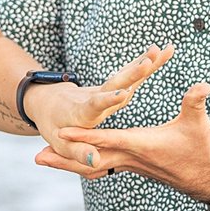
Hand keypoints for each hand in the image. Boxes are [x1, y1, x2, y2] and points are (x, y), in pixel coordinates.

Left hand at [26, 45, 173, 163]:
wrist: (49, 105)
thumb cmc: (54, 128)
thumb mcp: (62, 145)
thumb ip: (78, 153)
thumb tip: (94, 161)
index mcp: (82, 113)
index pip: (96, 105)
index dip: (108, 100)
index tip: (122, 93)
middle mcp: (95, 98)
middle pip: (115, 84)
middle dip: (132, 73)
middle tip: (147, 60)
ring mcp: (106, 92)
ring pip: (125, 76)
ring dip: (142, 63)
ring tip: (159, 48)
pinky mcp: (114, 88)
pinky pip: (131, 75)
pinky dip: (144, 64)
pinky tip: (160, 52)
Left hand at [41, 81, 209, 201]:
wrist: (204, 178)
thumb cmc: (200, 150)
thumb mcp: (198, 125)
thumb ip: (196, 103)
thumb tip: (203, 85)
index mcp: (141, 144)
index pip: (107, 140)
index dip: (84, 136)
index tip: (61, 133)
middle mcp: (130, 156)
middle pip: (89, 159)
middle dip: (63, 158)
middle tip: (37, 157)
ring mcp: (129, 163)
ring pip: (92, 166)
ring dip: (67, 164)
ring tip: (42, 159)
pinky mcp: (132, 165)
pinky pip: (101, 167)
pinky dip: (83, 165)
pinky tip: (71, 162)